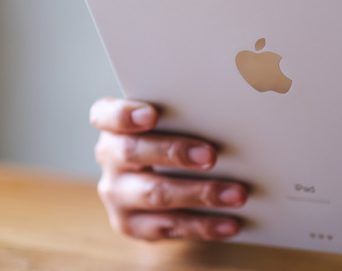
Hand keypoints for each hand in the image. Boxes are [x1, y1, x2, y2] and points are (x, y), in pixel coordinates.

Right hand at [90, 96, 246, 240]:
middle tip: (211, 155)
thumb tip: (227, 113)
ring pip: (154, 194)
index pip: (105, 115)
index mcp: (113, 126)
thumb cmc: (171, 139)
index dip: (125, 115)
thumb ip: (182, 117)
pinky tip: (230, 223)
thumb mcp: (170, 124)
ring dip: (199, 193)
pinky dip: (203, 225)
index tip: (151, 114)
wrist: (159, 181)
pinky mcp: (131, 225)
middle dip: (174, 152)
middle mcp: (108, 158)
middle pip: (132, 152)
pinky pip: (169, 227)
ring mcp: (116, 194)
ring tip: (235, 194)